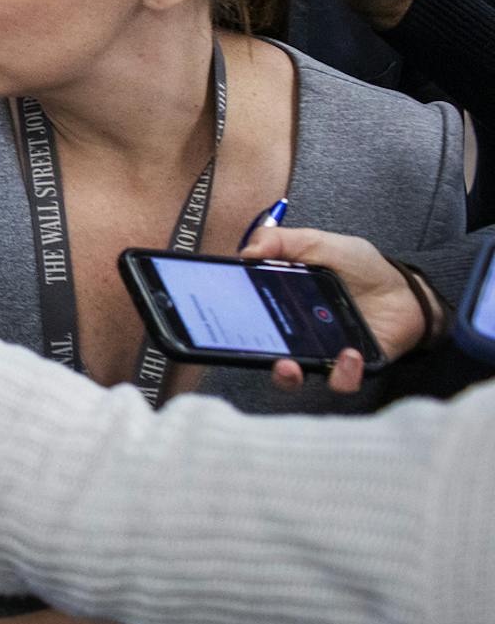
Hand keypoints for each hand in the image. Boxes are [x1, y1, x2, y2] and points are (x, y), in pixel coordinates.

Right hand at [240, 226, 426, 390]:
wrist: (405, 290)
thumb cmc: (360, 267)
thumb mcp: (318, 243)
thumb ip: (282, 241)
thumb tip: (246, 251)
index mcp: (279, 300)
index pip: (245, 312)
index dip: (228, 317)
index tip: (218, 314)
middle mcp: (293, 331)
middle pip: (260, 351)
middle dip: (249, 355)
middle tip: (248, 348)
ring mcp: (319, 352)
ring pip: (294, 377)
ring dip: (287, 376)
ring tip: (292, 365)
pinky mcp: (349, 368)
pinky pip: (339, 381)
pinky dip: (342, 373)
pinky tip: (349, 355)